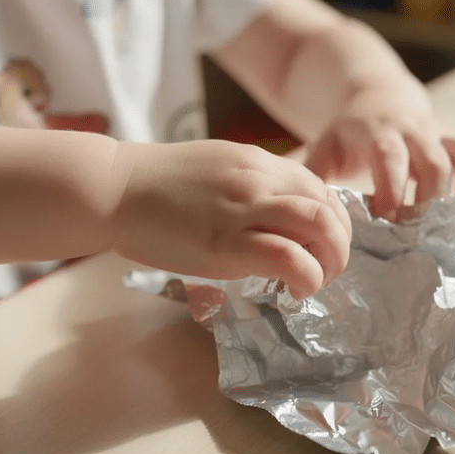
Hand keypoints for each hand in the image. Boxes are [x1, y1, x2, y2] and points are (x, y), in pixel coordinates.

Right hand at [110, 140, 351, 299]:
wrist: (113, 188)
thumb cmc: (158, 187)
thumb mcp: (217, 170)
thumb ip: (252, 186)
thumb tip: (276, 215)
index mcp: (260, 163)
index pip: (322, 190)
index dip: (335, 223)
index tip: (323, 248)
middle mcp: (261, 179)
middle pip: (331, 208)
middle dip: (341, 245)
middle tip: (326, 270)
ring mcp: (245, 208)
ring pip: (320, 227)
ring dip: (332, 261)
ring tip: (316, 281)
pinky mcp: (226, 241)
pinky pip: (288, 257)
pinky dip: (306, 277)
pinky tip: (294, 290)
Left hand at [304, 88, 454, 219]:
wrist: (377, 100)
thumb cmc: (346, 137)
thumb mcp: (321, 150)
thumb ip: (308, 179)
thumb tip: (289, 215)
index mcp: (377, 134)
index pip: (390, 157)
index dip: (393, 187)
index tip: (390, 221)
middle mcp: (415, 131)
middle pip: (437, 162)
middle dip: (434, 201)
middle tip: (424, 236)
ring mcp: (443, 135)